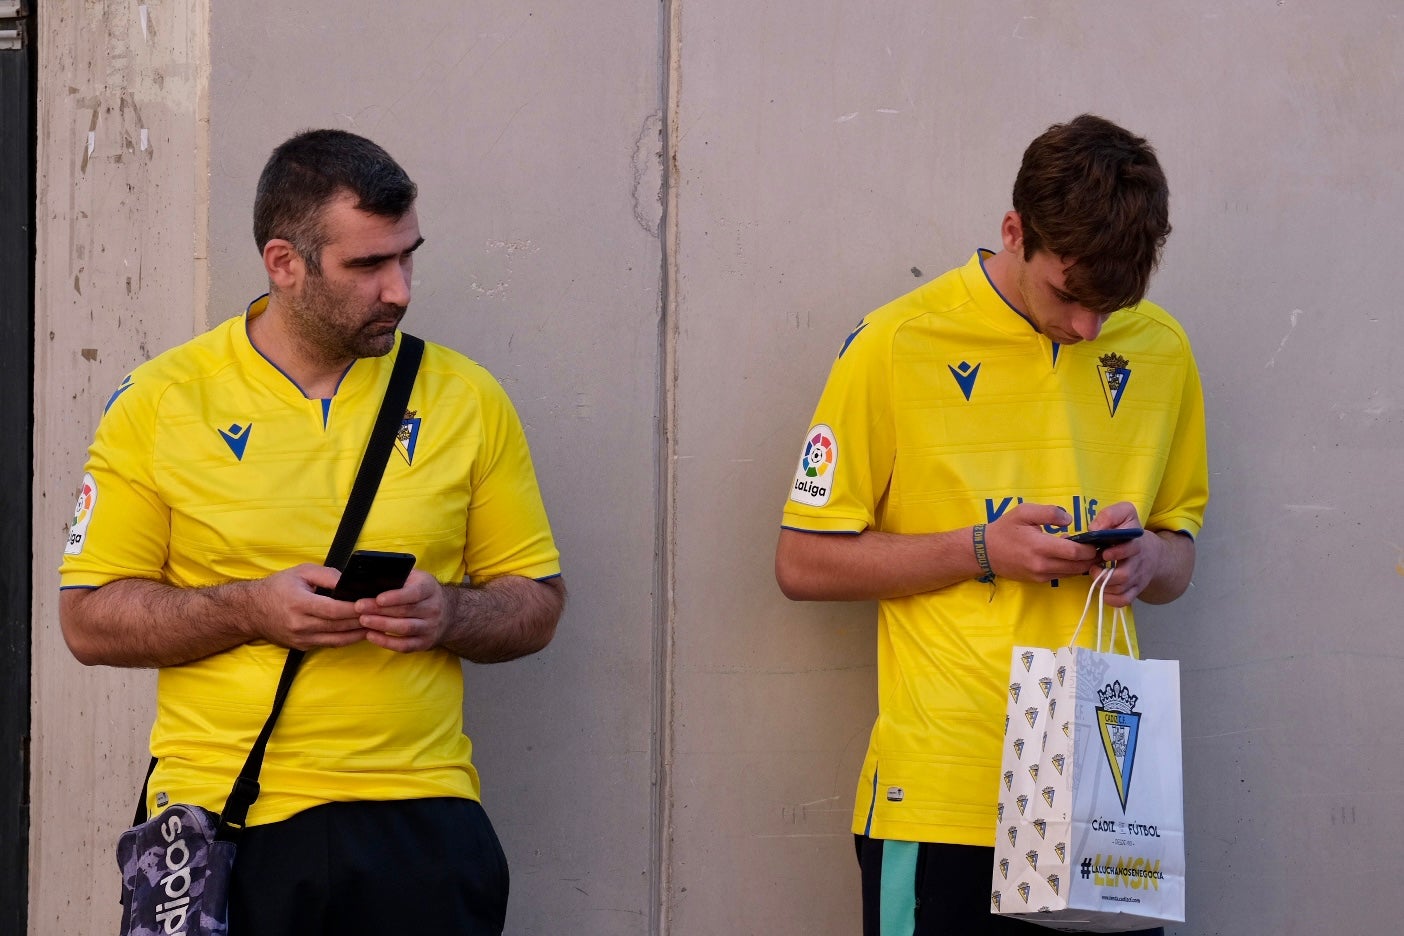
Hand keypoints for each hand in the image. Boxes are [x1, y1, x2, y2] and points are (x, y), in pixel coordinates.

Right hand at [246, 564, 368, 648]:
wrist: (250, 611)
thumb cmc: (278, 587)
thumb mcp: (301, 572)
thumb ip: (327, 575)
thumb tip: (350, 582)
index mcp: (299, 603)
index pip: (334, 610)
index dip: (355, 608)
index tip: (373, 604)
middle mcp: (300, 624)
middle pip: (339, 626)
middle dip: (363, 621)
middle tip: (383, 615)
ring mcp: (301, 639)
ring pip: (337, 639)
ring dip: (359, 633)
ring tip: (378, 625)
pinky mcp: (302, 647)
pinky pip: (330, 644)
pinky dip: (346, 638)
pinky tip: (361, 632)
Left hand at [352, 569, 451, 653]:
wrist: (446, 612)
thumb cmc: (421, 591)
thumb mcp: (415, 578)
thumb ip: (398, 577)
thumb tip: (370, 578)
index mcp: (430, 589)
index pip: (415, 593)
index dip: (396, 596)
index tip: (378, 598)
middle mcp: (433, 608)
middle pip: (405, 611)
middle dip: (380, 610)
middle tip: (359, 608)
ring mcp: (430, 627)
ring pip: (405, 628)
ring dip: (382, 625)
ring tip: (363, 620)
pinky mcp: (424, 643)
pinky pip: (404, 645)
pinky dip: (386, 642)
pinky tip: (371, 635)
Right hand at [984, 503, 1099, 582]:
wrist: (984, 551)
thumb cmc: (1005, 529)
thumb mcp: (1024, 512)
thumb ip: (1049, 512)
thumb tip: (1070, 520)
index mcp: (1040, 546)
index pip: (1075, 552)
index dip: (1090, 548)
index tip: (1097, 540)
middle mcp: (1042, 565)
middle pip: (1078, 566)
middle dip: (1091, 558)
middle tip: (1099, 547)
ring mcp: (1040, 575)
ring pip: (1072, 573)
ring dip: (1083, 564)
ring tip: (1087, 552)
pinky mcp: (1038, 580)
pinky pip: (1062, 576)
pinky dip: (1071, 568)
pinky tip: (1070, 558)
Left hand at [1086, 502, 1159, 606]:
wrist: (1152, 552)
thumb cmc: (1130, 530)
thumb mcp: (1125, 513)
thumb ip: (1110, 515)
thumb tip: (1094, 529)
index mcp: (1136, 541)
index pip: (1132, 548)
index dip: (1117, 552)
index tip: (1103, 552)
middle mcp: (1138, 562)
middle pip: (1124, 575)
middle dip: (1104, 574)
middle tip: (1094, 568)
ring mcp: (1137, 578)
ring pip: (1121, 590)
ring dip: (1103, 586)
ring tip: (1096, 575)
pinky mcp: (1135, 589)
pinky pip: (1124, 601)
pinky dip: (1110, 599)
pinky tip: (1102, 589)